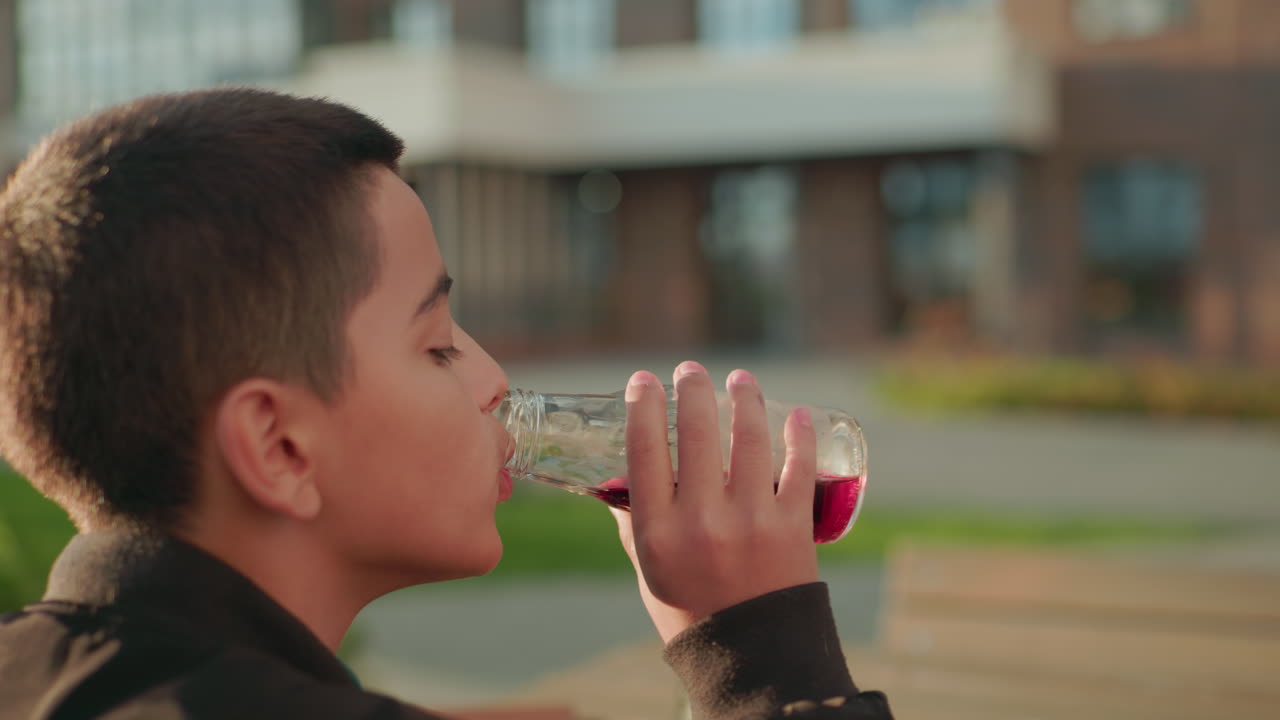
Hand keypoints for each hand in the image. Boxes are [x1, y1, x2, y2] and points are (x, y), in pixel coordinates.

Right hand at [611, 361, 819, 642]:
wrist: (753, 655)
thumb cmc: (692, 612)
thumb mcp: (649, 573)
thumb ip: (636, 526)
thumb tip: (619, 485)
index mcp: (658, 532)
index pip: (644, 450)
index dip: (643, 406)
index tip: (643, 380)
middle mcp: (701, 520)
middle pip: (694, 432)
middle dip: (692, 389)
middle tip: (690, 371)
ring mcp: (750, 520)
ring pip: (747, 438)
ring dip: (744, 398)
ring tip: (740, 379)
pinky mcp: (792, 526)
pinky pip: (798, 467)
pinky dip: (799, 436)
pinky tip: (796, 414)